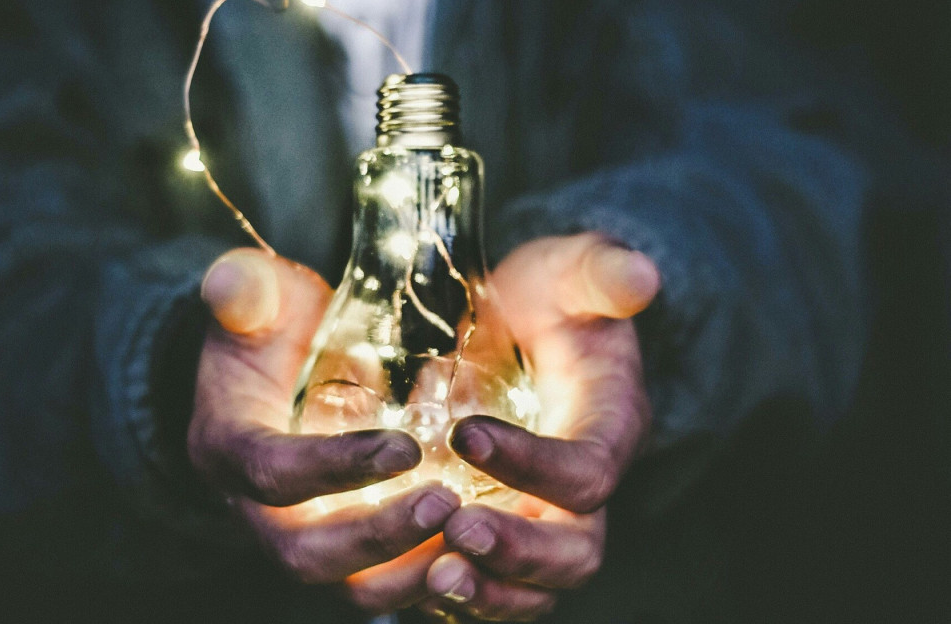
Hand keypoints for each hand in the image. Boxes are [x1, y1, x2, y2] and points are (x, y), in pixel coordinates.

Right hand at [189, 248, 460, 610]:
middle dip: (377, 537)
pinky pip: (380, 584)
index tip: (406, 448)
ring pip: (348, 587)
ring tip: (472, 537)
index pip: (272, 472)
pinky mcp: (342, 550)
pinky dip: (428, 578)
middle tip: (447, 504)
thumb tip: (232, 285)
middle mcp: (256, 510)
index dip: (335, 467)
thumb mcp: (256, 298)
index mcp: (228, 448)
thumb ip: (245, 289)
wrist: (273, 369)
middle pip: (306, 554)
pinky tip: (479, 552)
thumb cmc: (270, 328)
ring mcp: (301, 536)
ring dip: (409, 572)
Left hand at [420, 233, 659, 620]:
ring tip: (434, 577)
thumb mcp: (570, 271)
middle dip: (519, 551)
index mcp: (609, 428)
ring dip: (489, 592)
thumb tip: (640, 275)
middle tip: (457, 531)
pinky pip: (494, 587)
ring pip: (536, 587)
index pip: (587, 471)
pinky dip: (461, 597)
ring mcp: (544, 517)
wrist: (523, 324)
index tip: (465, 434)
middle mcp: (583, 489)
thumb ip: (601, 273)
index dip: (533, 464)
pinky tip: (412, 581)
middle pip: (575, 551)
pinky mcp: (506, 530)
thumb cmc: (548, 297)